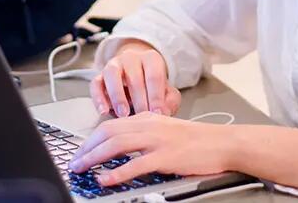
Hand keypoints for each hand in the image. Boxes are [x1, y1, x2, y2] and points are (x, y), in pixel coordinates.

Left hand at [69, 113, 234, 186]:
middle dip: (86, 148)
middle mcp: (149, 125)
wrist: (224, 143)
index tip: (79, 151)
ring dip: (94, 158)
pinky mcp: (166, 157)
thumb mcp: (166, 130)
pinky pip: (135, 164)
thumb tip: (119, 147)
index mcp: (147, 118)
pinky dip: (117, 172)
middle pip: (107, 132)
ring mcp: (157, 140)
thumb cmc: (197, 140)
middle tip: (74, 163)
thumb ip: (144, 135)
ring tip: (82, 170)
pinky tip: (106, 179)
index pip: (109, 125)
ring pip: (116, 144)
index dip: (90, 139)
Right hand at [91, 40, 180, 117]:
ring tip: (123, 115)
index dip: (156, 96)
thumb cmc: (153, 89)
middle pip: (134, 77)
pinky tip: (104, 112)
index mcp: (151, 59)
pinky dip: (98, 98)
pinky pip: (95, 85)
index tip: (157, 114)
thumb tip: (163, 113)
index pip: (154, 76)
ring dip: (117, 96)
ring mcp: (113, 65)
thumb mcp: (167, 93)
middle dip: (138, 100)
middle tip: (142, 117)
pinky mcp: (99, 76)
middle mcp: (131, 58)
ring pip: (112, 75)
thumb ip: (170, 101)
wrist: (137, 80)